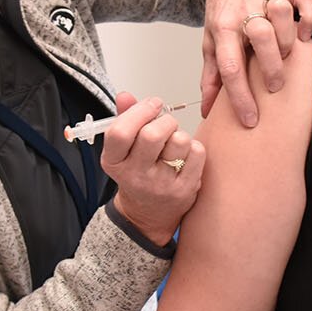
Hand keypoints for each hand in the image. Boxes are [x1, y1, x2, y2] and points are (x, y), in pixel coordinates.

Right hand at [103, 93, 204, 246]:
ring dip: (180, 133)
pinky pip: (197, 153)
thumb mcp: (123, 151)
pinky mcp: (185, 189)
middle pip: (151, 134)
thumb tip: (125, 95)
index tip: (152, 104)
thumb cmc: (137, 174)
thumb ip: (124, 120)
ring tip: (174, 142)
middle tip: (166, 123)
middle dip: (164, 120)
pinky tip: (185, 155)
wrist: (148, 215)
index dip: (139, 111)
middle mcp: (135, 175)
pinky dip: (194, 147)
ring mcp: (161, 185)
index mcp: (114, 162)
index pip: (120, 132)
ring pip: (179, 140)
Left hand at [201, 0, 311, 126]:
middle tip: (274, 86)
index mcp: (223, 28)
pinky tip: (304, 34)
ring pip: (282, 15)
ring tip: (286, 55)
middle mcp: (244, 10)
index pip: (230, 66)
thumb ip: (211, 75)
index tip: (250, 120)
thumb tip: (206, 110)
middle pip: (260, 36)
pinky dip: (309, 18)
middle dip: (271, 66)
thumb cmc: (225, 10)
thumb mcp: (212, 40)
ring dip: (287, 39)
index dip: (240, 96)